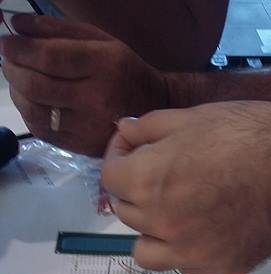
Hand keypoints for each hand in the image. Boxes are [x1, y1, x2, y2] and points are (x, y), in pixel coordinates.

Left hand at [0, 15, 168, 155]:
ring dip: (17, 93)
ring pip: (35, 111)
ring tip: (19, 81)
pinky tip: (31, 101)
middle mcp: (95, 99)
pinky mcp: (83, 146)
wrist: (152, 109)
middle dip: (14, 71)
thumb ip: (56, 30)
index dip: (20, 50)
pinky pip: (43, 131)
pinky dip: (28, 113)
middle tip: (9, 61)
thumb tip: (17, 26)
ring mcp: (88, 127)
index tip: (6, 43)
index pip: (49, 58)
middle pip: (37, 87)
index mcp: (102, 65)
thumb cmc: (123, 70)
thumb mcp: (98, 40)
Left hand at [102, 101, 270, 273]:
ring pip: (146, 252)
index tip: (132, 148)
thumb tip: (123, 133)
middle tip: (160, 174)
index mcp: (148, 182)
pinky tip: (206, 232)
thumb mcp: (194, 118)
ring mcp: (188, 254)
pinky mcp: (216, 270)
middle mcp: (160, 225)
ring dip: (152, 233)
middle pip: (127, 213)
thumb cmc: (248, 136)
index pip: (110, 176)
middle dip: (136, 190)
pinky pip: (185, 266)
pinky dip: (187, 250)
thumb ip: (149, 128)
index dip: (117, 156)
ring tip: (173, 216)